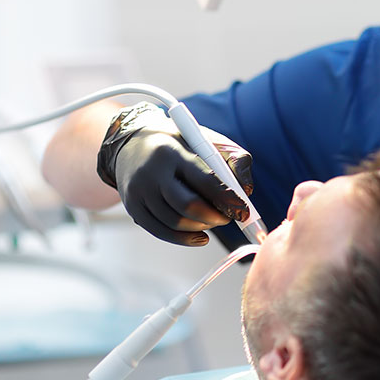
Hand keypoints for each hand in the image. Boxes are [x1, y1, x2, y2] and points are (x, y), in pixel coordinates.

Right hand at [98, 104, 253, 245]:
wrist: (131, 142)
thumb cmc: (179, 142)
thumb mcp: (206, 140)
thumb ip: (232, 160)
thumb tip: (247, 191)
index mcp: (173, 152)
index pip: (204, 180)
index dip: (228, 199)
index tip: (244, 210)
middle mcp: (151, 172)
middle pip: (188, 205)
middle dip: (215, 217)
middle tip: (229, 217)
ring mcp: (138, 192)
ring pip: (175, 223)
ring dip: (202, 228)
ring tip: (213, 220)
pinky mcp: (133, 207)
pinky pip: (161, 232)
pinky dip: (185, 239)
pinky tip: (200, 236)